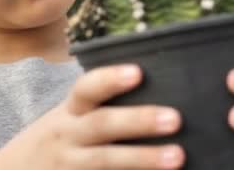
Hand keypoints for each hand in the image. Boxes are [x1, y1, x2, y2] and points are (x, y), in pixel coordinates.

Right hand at [0, 64, 184, 169]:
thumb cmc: (56, 139)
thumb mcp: (67, 118)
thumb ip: (97, 105)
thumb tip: (152, 81)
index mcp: (69, 113)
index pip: (86, 89)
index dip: (110, 80)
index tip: (138, 72)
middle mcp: (67, 136)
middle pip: (101, 125)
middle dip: (138, 120)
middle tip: (176, 118)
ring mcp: (69, 165)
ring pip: (105, 161)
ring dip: (142, 158)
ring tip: (178, 156)